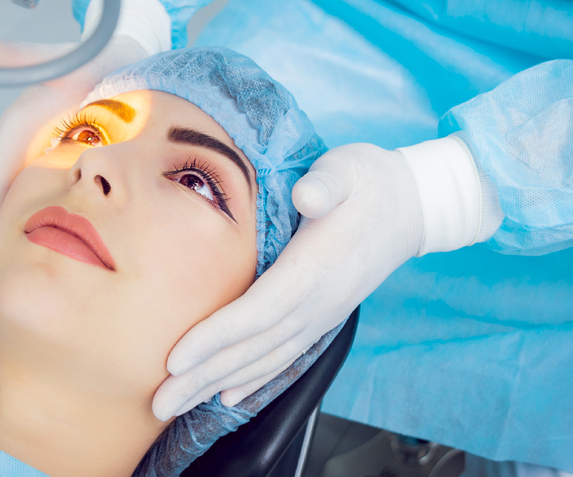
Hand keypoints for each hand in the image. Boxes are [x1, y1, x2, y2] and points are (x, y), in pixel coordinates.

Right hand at [0, 0, 170, 319]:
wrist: (132, 56)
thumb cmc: (102, 54)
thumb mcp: (70, 55)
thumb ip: (27, 56)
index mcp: (22, 129)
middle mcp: (26, 150)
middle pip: (0, 215)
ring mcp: (42, 163)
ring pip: (20, 221)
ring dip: (7, 262)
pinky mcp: (63, 172)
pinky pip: (46, 214)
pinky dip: (38, 247)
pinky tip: (44, 277)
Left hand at [151, 143, 426, 418]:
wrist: (413, 206)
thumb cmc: (369, 183)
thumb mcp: (348, 170)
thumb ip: (327, 184)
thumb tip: (309, 194)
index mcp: (315, 269)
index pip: (258, 311)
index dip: (216, 337)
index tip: (176, 359)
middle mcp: (318, 303)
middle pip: (253, 348)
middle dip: (203, 375)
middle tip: (159, 402)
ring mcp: (321, 315)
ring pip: (264, 359)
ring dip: (218, 383)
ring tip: (178, 403)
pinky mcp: (322, 316)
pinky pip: (284, 356)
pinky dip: (254, 378)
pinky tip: (229, 394)